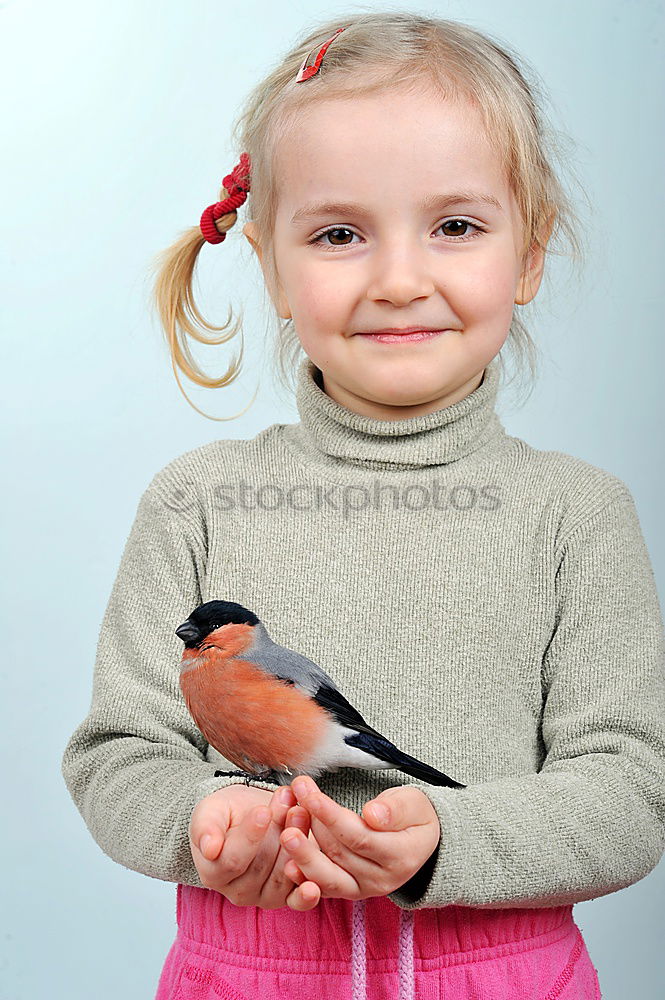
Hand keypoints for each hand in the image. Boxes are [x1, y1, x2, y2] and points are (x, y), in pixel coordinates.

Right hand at [189, 783, 321, 908]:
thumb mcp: (210, 812)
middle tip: (290, 804)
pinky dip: (305, 893)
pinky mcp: (286, 897)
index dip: (249, 836)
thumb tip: (209, 849)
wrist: (247, 813)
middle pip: (262, 866)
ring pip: (283, 876)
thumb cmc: (226, 814)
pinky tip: (313, 884)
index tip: (263, 811)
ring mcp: (263, 897)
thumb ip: (206, 828)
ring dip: (298, 845)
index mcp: (213, 873)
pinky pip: (296, 900)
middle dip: (279, 832)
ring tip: (302, 813)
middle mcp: (237, 891)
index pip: (233, 859)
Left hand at [280, 777, 440, 910]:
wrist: (417, 841)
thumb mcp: (413, 804)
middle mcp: (382, 880)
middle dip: (312, 825)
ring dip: (303, 853)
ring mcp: (363, 889)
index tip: (310, 794)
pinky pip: (321, 888)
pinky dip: (303, 876)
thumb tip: (373, 815)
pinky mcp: (347, 891)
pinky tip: (287, 862)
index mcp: (401, 857)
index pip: (359, 837)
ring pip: (326, 876)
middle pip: (339, 855)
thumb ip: (395, 809)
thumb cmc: (413, 816)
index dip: (332, 816)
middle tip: (293, 799)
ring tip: (285, 829)